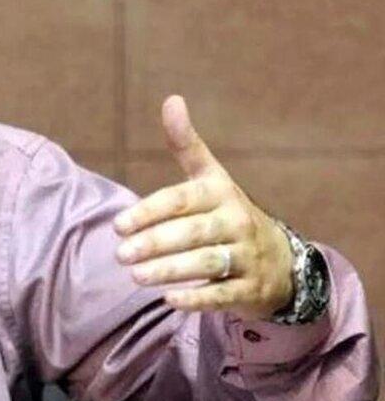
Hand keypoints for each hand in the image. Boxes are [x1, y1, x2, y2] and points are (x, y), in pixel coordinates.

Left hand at [113, 95, 294, 319]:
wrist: (281, 259)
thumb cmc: (228, 213)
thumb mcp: (212, 178)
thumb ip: (187, 145)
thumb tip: (171, 99)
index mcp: (221, 193)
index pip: (181, 200)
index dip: (149, 212)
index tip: (119, 225)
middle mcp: (237, 222)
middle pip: (193, 233)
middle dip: (155, 244)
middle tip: (121, 254)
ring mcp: (247, 257)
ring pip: (206, 264)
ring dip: (170, 271)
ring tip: (135, 277)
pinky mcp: (250, 289)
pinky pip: (223, 295)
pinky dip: (197, 298)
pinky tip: (169, 300)